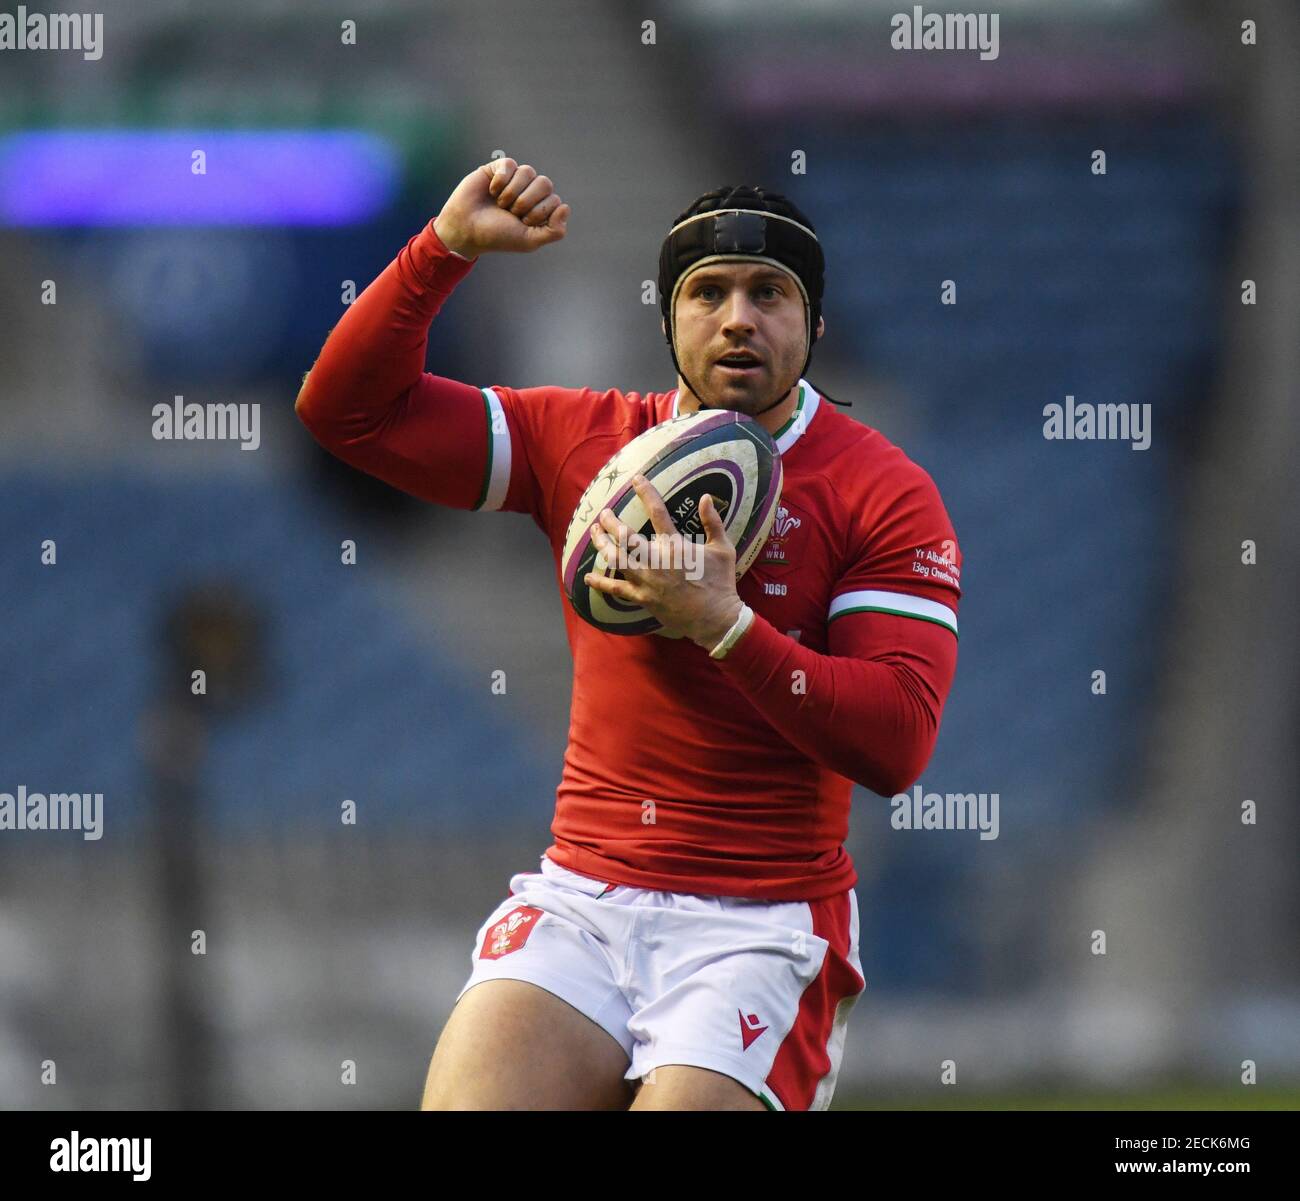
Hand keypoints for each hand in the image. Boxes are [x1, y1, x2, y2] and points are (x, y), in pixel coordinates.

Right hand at [433, 158, 569, 257]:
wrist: (467, 229)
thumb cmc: (498, 236)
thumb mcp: (529, 240)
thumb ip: (554, 231)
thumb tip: (565, 207)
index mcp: (541, 208)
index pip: (555, 201)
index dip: (538, 213)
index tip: (522, 223)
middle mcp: (530, 191)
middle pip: (545, 183)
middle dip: (526, 202)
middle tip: (511, 213)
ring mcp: (515, 179)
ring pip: (528, 172)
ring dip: (512, 192)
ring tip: (500, 203)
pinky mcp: (498, 169)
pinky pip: (510, 165)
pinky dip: (501, 180)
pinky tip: (492, 191)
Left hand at [584, 476, 743, 648]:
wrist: (716, 619)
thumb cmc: (720, 583)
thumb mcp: (723, 549)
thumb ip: (713, 522)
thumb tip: (705, 497)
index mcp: (676, 546)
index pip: (657, 512)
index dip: (646, 493)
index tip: (636, 479)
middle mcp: (656, 561)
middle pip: (625, 537)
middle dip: (611, 522)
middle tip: (605, 513)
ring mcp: (647, 581)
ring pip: (616, 559)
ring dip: (602, 544)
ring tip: (594, 533)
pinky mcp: (643, 598)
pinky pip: (617, 590)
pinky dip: (601, 584)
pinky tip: (588, 578)